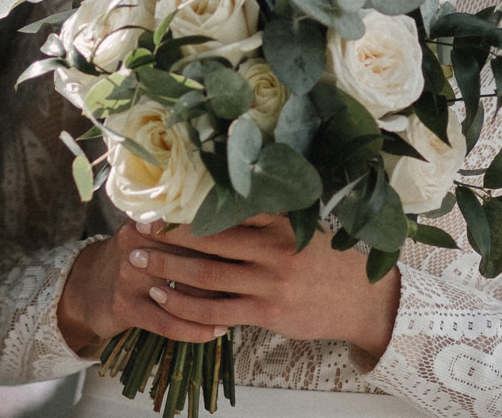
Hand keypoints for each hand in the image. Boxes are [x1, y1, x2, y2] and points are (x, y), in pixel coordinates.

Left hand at [57, 217, 401, 363]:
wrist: (366, 301)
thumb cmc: (328, 259)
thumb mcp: (303, 225)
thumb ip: (267, 213)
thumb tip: (222, 190)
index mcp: (280, 219)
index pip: (225, 205)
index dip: (187, 202)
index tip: (156, 197)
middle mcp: (274, 247)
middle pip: (209, 237)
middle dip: (167, 232)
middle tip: (135, 226)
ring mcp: (270, 281)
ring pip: (207, 274)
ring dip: (167, 266)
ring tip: (137, 258)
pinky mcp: (267, 312)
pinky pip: (217, 310)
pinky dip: (185, 304)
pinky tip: (162, 298)